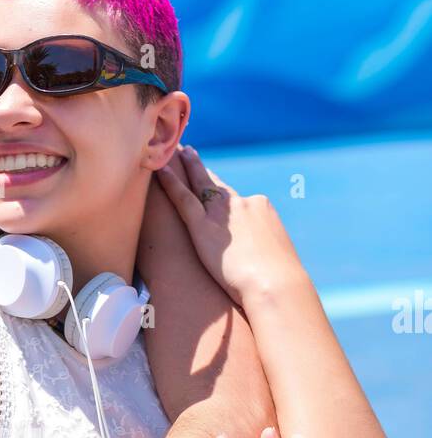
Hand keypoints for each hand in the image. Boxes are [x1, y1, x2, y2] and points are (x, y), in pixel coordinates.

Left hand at [157, 144, 306, 306]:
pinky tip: (160, 171)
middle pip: (218, 184)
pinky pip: (183, 199)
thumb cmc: (278, 283)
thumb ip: (263, 253)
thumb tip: (263, 262)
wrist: (277, 285)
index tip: (215, 184)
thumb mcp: (275, 260)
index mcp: (262, 210)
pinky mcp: (203, 226)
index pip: (239, 200)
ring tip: (175, 152)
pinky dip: (171, 183)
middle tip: (188, 152)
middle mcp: (243, 204)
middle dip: (202, 169)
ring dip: (187, 166)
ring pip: (199, 184)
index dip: (224, 193)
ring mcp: (223, 213)